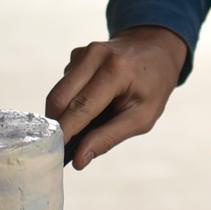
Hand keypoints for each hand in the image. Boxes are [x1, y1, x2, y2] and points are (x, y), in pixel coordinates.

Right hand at [45, 26, 187, 168]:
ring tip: (85, 125)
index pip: (81, 107)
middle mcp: (95, 56)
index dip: (64, 133)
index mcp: (116, 71)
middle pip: (59, 98)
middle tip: (62, 148)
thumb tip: (79, 159)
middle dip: (56, 126)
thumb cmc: (153, 86)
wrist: (156, 50)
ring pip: (58, 92)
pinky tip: (90, 103)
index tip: (54, 154)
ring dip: (63, 114)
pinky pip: (64, 85)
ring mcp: (83, 52)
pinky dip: (70, 100)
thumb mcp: (143, 117)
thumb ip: (109, 138)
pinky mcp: (76, 55)